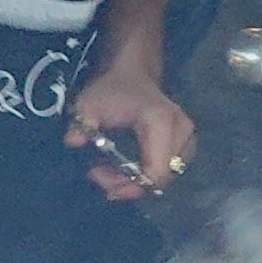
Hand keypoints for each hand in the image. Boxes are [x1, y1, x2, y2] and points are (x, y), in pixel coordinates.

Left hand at [69, 61, 194, 201]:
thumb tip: (74, 141)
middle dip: (131, 185)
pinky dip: (147, 174)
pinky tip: (127, 169)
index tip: (108, 188)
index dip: (134, 187)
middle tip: (102, 176)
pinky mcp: (186, 142)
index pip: (157, 171)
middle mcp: (181, 131)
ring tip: (112, 173)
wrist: (133, 73)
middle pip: (162, 177)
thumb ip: (81, 123)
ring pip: (166, 175)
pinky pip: (169, 168)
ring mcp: (187, 137)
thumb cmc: (112, 89)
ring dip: (139, 182)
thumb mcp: (89, 104)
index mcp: (161, 122)